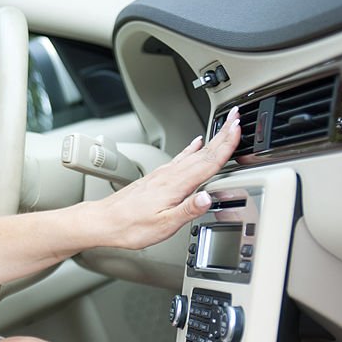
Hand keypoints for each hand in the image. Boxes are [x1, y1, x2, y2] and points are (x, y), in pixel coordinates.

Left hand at [95, 106, 241, 249]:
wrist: (103, 221)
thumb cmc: (129, 226)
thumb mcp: (162, 225)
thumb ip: (187, 211)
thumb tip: (208, 198)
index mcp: (175, 186)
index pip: (207, 161)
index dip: (226, 144)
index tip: (239, 127)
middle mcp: (169, 175)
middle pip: (203, 151)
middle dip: (223, 133)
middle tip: (236, 115)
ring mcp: (162, 174)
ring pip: (193, 153)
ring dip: (211, 139)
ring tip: (224, 126)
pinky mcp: (155, 177)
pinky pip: (179, 158)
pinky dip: (191, 149)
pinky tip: (195, 144)